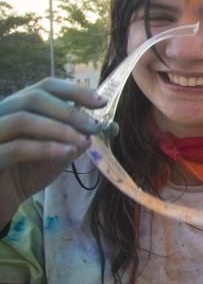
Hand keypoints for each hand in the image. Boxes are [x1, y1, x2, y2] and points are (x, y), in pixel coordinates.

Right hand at [0, 79, 106, 220]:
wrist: (4, 197)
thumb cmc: (29, 171)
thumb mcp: (59, 152)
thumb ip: (78, 137)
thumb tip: (110, 126)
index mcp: (20, 106)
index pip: (46, 86)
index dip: (75, 90)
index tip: (101, 101)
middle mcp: (2, 113)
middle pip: (34, 98)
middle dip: (69, 112)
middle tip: (94, 127)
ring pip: (22, 119)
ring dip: (59, 129)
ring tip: (84, 142)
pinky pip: (15, 148)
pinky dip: (44, 148)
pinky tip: (67, 153)